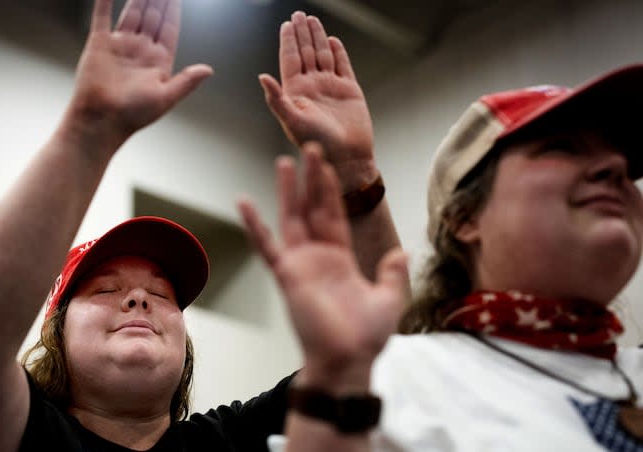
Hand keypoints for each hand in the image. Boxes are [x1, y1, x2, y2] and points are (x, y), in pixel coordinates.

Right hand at [68, 0, 212, 139]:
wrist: (100, 121)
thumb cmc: (133, 115)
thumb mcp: (166, 97)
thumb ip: (187, 81)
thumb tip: (209, 70)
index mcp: (158, 61)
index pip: (169, 28)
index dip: (173, 10)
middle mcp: (140, 50)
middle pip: (152, 17)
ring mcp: (120, 45)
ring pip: (132, 13)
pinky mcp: (99, 44)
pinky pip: (103, 16)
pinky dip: (106, 1)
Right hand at [237, 143, 407, 381]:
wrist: (348, 359)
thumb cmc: (365, 336)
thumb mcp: (389, 298)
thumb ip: (392, 273)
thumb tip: (400, 252)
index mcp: (340, 259)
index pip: (334, 215)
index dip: (331, 190)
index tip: (327, 165)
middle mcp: (318, 256)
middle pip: (313, 209)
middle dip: (313, 179)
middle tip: (310, 148)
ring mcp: (300, 263)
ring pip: (292, 218)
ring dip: (289, 191)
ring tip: (285, 162)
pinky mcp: (287, 274)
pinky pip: (267, 246)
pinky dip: (255, 224)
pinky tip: (244, 202)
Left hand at [260, 12, 373, 190]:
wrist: (346, 157)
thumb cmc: (317, 143)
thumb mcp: (293, 120)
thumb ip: (277, 99)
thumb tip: (261, 76)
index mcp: (296, 92)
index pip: (290, 60)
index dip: (288, 41)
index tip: (287, 24)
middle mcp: (312, 87)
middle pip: (305, 53)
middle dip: (301, 33)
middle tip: (299, 14)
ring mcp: (330, 87)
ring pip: (322, 55)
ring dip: (317, 37)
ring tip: (312, 19)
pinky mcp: (349, 90)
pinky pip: (342, 65)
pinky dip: (338, 52)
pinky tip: (332, 40)